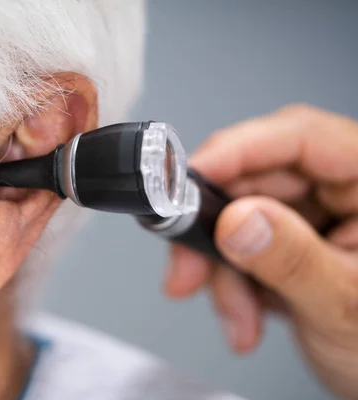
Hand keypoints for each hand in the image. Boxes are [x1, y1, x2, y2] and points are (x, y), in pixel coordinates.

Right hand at [165, 104, 357, 398]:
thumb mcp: (345, 304)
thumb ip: (292, 259)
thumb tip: (236, 219)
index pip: (300, 139)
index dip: (237, 151)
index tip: (186, 180)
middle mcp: (341, 188)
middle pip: (254, 181)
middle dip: (214, 234)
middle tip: (187, 271)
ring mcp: (313, 214)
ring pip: (235, 216)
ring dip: (221, 271)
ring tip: (237, 317)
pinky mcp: (289, 238)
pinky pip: (237, 244)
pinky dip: (230, 283)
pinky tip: (246, 316)